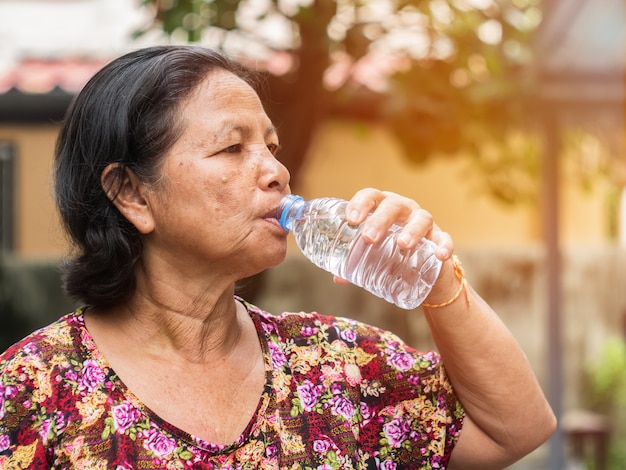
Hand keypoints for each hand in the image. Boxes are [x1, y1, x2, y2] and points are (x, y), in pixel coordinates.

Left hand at [333, 188, 453, 283]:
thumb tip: (337, 278)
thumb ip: (354, 263)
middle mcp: (404, 209)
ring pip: (421, 218)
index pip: (371, 196)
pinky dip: (443, 245)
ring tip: (402, 244)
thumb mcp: (371, 255)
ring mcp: (424, 222)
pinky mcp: (440, 238)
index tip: (351, 219)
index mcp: (382, 207)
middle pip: (393, 205)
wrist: (421, 268)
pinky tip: (439, 255)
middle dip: (380, 219)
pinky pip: (444, 239)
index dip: (361, 203)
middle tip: (369, 238)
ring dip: (411, 230)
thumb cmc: (389, 251)